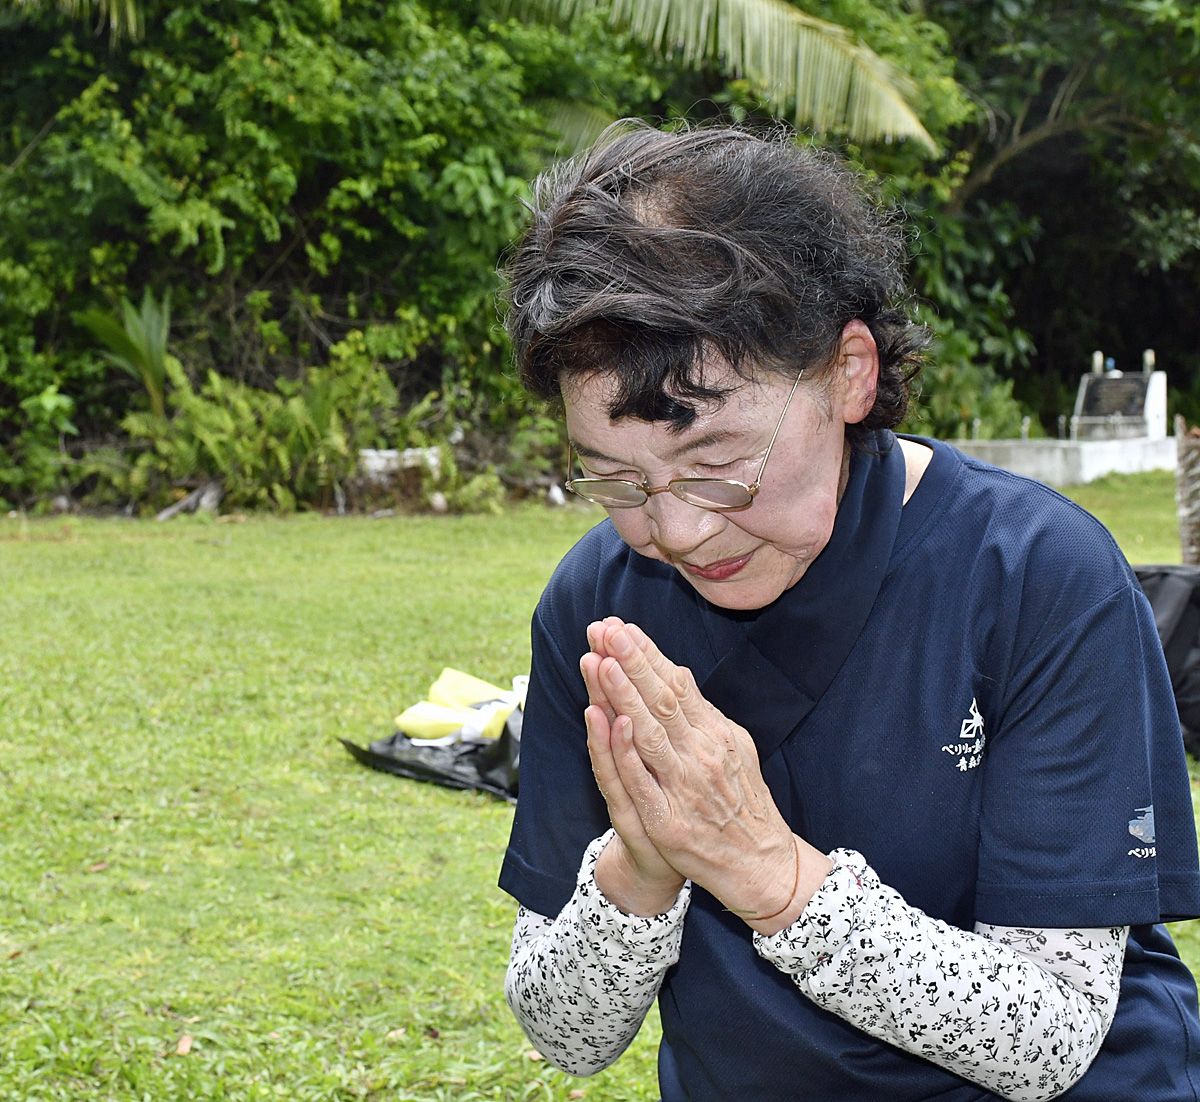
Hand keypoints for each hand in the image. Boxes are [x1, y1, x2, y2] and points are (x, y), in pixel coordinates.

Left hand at [593, 619, 825, 927]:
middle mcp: (701, 754)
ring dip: (623, 696)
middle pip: (661, 701)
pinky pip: (642, 781)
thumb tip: (678, 675)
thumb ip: (703, 714)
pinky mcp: (668, 820)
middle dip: (631, 662)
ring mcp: (684, 787)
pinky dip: (627, 751)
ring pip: (649, 733)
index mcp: (716, 733)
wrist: (760, 865)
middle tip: (605, 630)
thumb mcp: (733, 748)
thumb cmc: (742, 803)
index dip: (647, 655)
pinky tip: (612, 723)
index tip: (621, 627)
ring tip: (601, 662)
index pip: (676, 685)